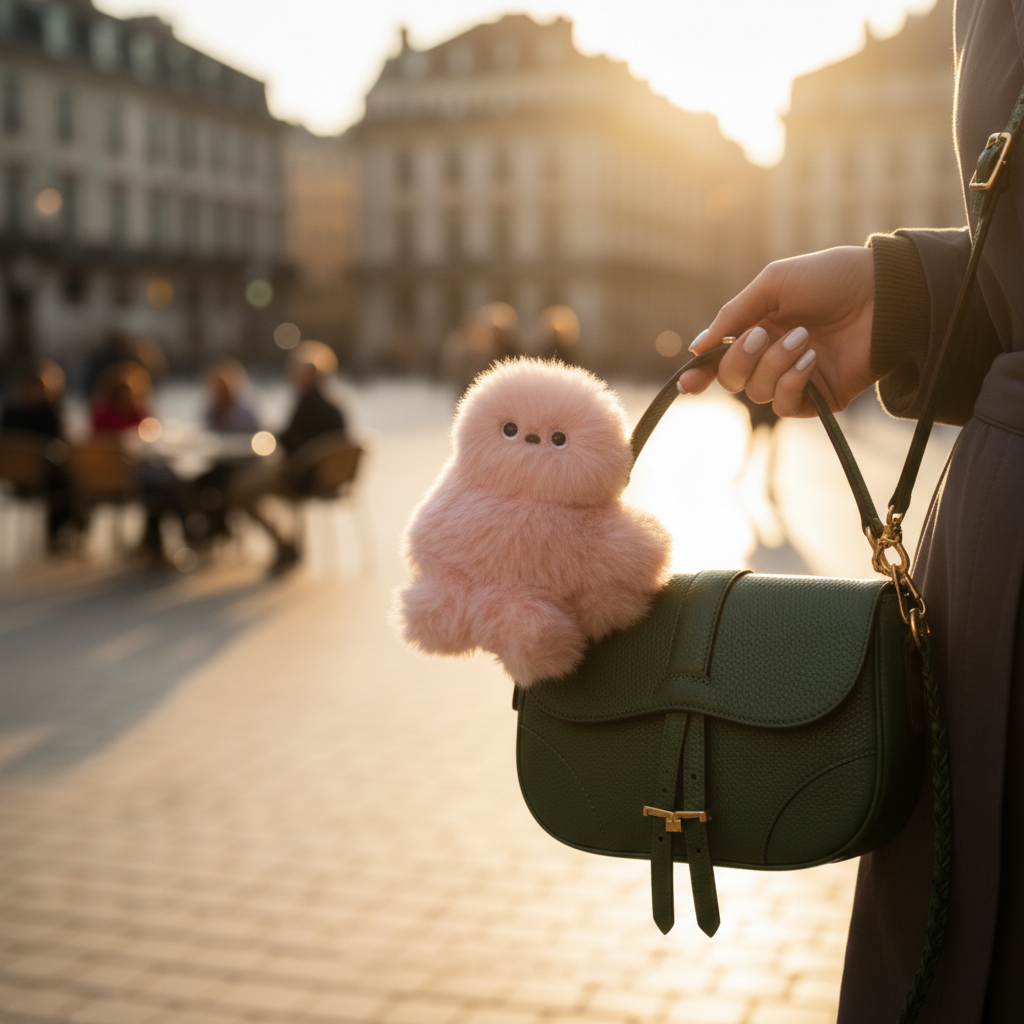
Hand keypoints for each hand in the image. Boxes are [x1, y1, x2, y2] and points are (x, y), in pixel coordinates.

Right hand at [678, 246, 876, 416]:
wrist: (885, 292)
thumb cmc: (832, 278)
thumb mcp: (774, 284)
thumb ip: (732, 315)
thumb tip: (697, 348)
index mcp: (757, 328)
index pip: (720, 360)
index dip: (700, 374)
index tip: (687, 383)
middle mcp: (772, 356)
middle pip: (732, 379)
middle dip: (739, 359)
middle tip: (762, 334)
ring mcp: (795, 378)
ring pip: (757, 392)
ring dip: (774, 364)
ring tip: (804, 338)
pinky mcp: (819, 397)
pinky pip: (785, 404)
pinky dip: (792, 382)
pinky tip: (811, 359)